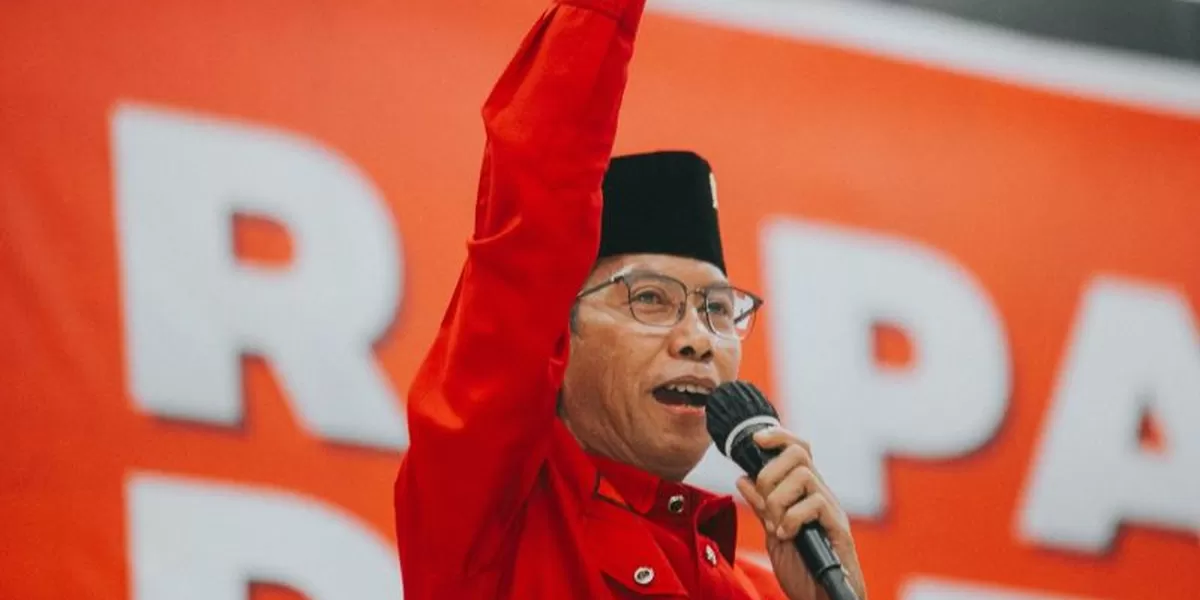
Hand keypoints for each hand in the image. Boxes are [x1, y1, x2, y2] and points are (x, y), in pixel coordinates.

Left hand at [735, 428, 867, 599]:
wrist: (820, 598)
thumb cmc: (802, 569)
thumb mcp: (772, 534)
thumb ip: (760, 507)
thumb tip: (743, 478)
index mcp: (805, 492)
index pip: (797, 448)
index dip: (778, 436)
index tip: (755, 440)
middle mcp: (821, 494)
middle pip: (799, 452)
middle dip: (770, 473)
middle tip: (763, 503)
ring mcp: (831, 509)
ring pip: (803, 476)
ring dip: (778, 500)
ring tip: (775, 525)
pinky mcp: (838, 527)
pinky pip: (814, 504)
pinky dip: (791, 519)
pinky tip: (786, 536)